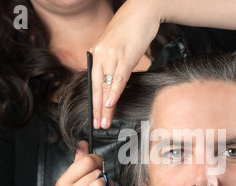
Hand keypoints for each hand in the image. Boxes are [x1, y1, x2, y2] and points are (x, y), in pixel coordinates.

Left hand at [89, 0, 160, 128]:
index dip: (94, 102)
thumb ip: (111, 62)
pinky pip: (118, 78)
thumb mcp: (116, 47)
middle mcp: (100, 55)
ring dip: (105, 107)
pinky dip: (114, 92)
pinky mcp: (125, 56)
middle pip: (96, 87)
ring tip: (105, 121)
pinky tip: (111, 104)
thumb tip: (112, 80)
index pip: (92, 83)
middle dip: (96, 109)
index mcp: (96, 54)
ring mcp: (111, 55)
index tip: (95, 116)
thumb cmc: (131, 29)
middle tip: (97, 124)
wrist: (142, 11)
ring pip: (106, 86)